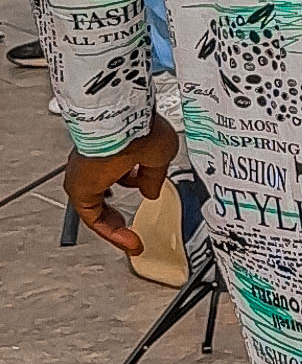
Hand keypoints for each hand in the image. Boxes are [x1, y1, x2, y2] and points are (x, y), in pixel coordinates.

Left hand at [65, 118, 180, 255]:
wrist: (124, 123)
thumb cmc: (139, 128)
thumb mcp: (160, 154)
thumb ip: (154, 176)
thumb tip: (151, 189)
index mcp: (112, 147)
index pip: (117, 172)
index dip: (134, 185)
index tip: (146, 195)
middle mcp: (94, 161)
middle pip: (101, 194)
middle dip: (117, 213)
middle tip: (129, 230)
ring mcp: (84, 174)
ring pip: (95, 208)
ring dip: (114, 226)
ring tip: (131, 240)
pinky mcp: (78, 189)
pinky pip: (92, 217)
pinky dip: (110, 231)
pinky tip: (127, 239)